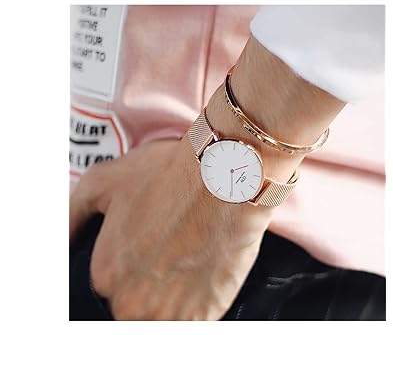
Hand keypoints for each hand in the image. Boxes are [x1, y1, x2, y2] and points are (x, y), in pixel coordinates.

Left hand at [70, 136, 272, 319]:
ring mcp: (170, 311)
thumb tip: (64, 239)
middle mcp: (132, 300)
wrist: (225, 178)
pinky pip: (193, 321)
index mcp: (106, 272)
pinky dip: (198, 303)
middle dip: (148, 283)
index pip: (109, 286)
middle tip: (170, 251)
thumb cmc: (169, 175)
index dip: (129, 265)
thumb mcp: (101, 181)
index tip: (146, 250)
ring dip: (172, 297)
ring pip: (162, 316)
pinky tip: (203, 271)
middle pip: (134, 305)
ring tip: (188, 261)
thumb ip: (71, 217)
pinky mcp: (205, 314)